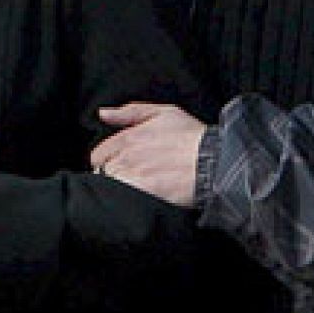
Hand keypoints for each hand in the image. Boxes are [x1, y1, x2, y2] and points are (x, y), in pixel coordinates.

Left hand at [89, 102, 206, 207]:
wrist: (215, 161)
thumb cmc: (192, 136)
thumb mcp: (164, 113)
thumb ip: (129, 112)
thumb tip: (103, 114)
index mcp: (128, 137)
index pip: (99, 155)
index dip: (108, 160)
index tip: (120, 164)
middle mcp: (127, 156)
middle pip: (103, 172)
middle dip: (114, 174)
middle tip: (132, 176)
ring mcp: (134, 176)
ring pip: (112, 186)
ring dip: (120, 187)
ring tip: (138, 187)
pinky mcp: (144, 193)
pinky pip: (123, 199)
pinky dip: (128, 200)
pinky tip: (142, 198)